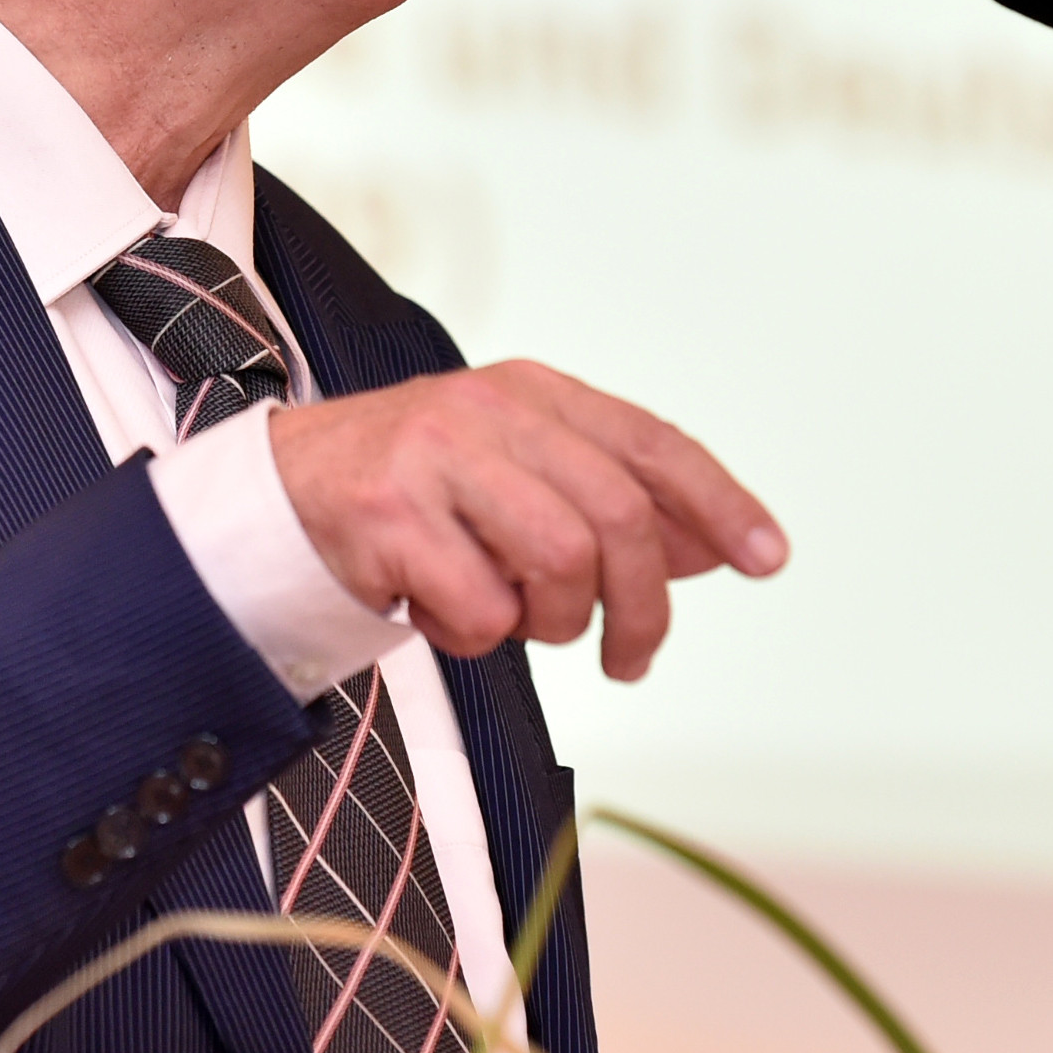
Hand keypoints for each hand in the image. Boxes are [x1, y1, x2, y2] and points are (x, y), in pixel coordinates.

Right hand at [268, 360, 787, 680]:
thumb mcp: (521, 475)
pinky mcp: (391, 514)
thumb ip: (612, 504)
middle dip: (641, 606)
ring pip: (559, 563)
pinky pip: (479, 608)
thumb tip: (716, 548)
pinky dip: (475, 635)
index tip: (766, 558)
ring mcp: (438, 457)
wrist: (285, 489)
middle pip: (618, 518)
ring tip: (514, 618)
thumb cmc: (420, 491)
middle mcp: (492, 411)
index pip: (652, 444)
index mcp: (535, 393)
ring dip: (550, 620)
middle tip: (631, 658)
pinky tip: (444, 613)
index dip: (719, 502)